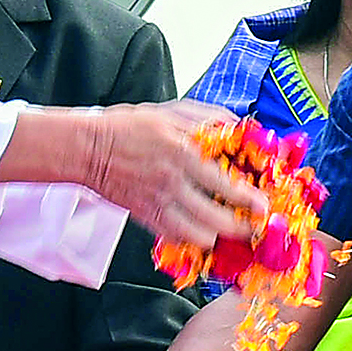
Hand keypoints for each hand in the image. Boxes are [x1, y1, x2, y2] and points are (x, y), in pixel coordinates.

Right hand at [81, 100, 267, 248]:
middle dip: (241, 227)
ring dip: (217, 236)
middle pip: (216, 219)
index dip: (249, 199)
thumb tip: (235, 125)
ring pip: (197, 236)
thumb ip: (207, 117)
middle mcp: (173, 183)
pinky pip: (175, 237)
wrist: (88, 148)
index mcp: (184, 153)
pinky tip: (201, 233)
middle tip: (253, 226)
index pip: (226, 185)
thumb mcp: (171, 111)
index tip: (263, 205)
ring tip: (228, 231)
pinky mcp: (146, 217)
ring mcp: (159, 203)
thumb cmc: (128, 127)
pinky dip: (191, 239)